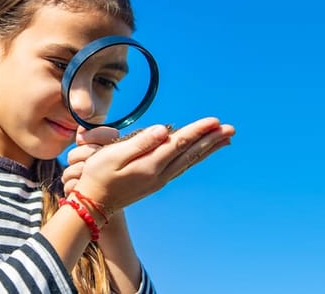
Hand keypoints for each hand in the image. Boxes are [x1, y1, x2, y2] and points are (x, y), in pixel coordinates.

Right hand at [70, 117, 234, 210]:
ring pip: (190, 160)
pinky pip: (183, 166)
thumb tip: (163, 130)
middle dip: (211, 139)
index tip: (215, 121)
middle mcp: (160, 174)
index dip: (198, 131)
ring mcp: (160, 179)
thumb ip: (139, 143)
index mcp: (150, 165)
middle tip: (231, 129)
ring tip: (226, 138)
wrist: (93, 204)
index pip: (179, 143)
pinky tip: (203, 151)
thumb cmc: (97, 175)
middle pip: (191, 152)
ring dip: (208, 148)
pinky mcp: (158, 181)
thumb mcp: (112, 156)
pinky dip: (197, 156)